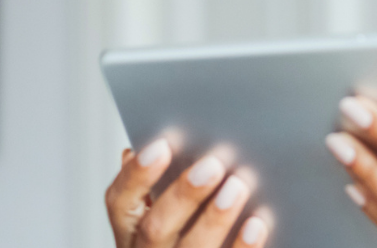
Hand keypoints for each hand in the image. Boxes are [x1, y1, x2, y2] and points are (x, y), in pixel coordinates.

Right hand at [105, 140, 269, 247]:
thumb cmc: (186, 229)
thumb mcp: (163, 210)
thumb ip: (162, 182)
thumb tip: (166, 140)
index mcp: (131, 230)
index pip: (120, 202)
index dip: (136, 175)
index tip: (161, 146)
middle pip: (155, 229)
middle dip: (183, 195)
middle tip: (212, 165)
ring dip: (213, 219)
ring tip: (237, 186)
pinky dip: (241, 246)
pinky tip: (256, 224)